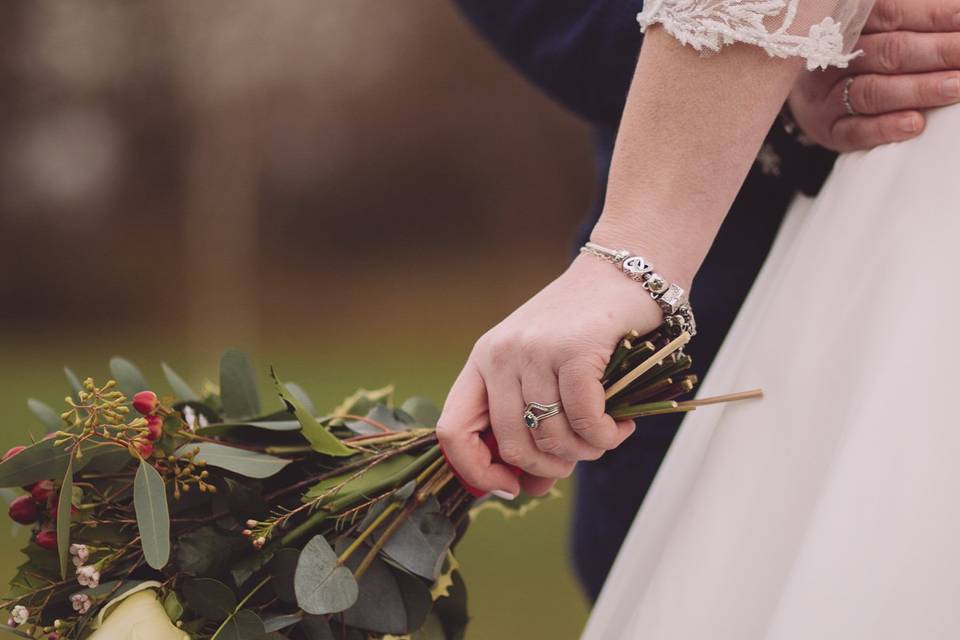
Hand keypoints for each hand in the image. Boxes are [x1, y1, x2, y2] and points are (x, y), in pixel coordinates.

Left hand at [436, 253, 666, 496]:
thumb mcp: (544, 375)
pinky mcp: (574, 350)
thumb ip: (533, 428)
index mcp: (482, 362)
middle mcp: (500, 355)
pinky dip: (607, 436)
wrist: (623, 272)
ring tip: (605, 435)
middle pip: (509, 443)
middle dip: (548, 467)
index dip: (477, 471)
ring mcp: (534, 350)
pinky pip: (586, 421)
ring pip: (551, 436)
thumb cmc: (584, 331)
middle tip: (576, 459)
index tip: (510, 486)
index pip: (451, 431)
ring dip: (585, 451)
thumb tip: (530, 488)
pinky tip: (619, 426)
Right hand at [788, 0, 959, 151]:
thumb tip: (956, 15)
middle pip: (886, 52)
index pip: (889, 13)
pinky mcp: (828, 130)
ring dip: (918, 89)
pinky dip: (886, 127)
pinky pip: (855, 131)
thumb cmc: (857, 55)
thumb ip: (910, 22)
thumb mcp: (874, 30)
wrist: (807, 94)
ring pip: (871, 91)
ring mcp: (827, 97)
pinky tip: (916, 124)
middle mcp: (832, 59)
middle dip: (937, 52)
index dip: (930, 15)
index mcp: (845, 25)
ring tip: (956, 87)